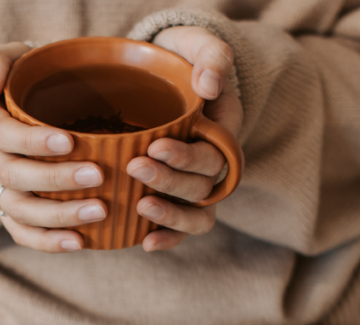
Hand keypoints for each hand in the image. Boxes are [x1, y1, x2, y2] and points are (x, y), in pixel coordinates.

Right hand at [0, 43, 107, 252]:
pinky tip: (80, 242)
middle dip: (55, 179)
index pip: (0, 134)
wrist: (19, 105)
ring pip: (19, 209)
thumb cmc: (24, 78)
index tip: (69, 141)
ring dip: (58, 215)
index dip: (32, 141)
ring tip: (99, 210)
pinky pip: (23, 233)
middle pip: (12, 175)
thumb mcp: (10, 58)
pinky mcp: (10, 210)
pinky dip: (49, 242)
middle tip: (97, 175)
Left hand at [132, 27, 243, 251]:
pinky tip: (145, 243)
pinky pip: (181, 229)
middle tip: (136, 167)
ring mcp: (194, 184)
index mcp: (224, 132)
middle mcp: (213, 164)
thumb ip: (211, 57)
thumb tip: (210, 85)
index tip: (155, 146)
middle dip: (170, 181)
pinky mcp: (175, 198)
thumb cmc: (180, 59)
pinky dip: (167, 238)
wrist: (161, 75)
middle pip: (202, 186)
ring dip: (171, 215)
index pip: (214, 154)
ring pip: (197, 214)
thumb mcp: (198, 45)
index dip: (187, 156)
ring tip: (140, 207)